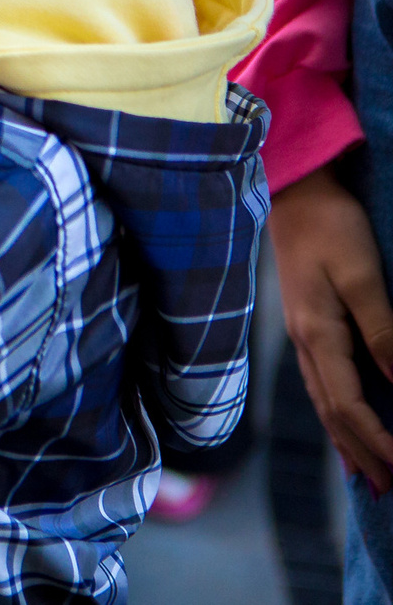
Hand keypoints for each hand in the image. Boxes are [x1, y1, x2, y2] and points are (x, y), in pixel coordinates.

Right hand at [273, 168, 392, 489]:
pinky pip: (320, 379)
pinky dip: (335, 409)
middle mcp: (304, 341)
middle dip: (361, 452)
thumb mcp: (363, 277)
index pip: (348, 405)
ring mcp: (300, 331)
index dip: (377, 442)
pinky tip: (343, 415)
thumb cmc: (332, 226)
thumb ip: (383, 331)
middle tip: (389, 490)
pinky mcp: (304, 319)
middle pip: (332, 411)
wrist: (294, 187)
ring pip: (323, 399)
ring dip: (346, 438)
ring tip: (366, 471)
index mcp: (317, 334)